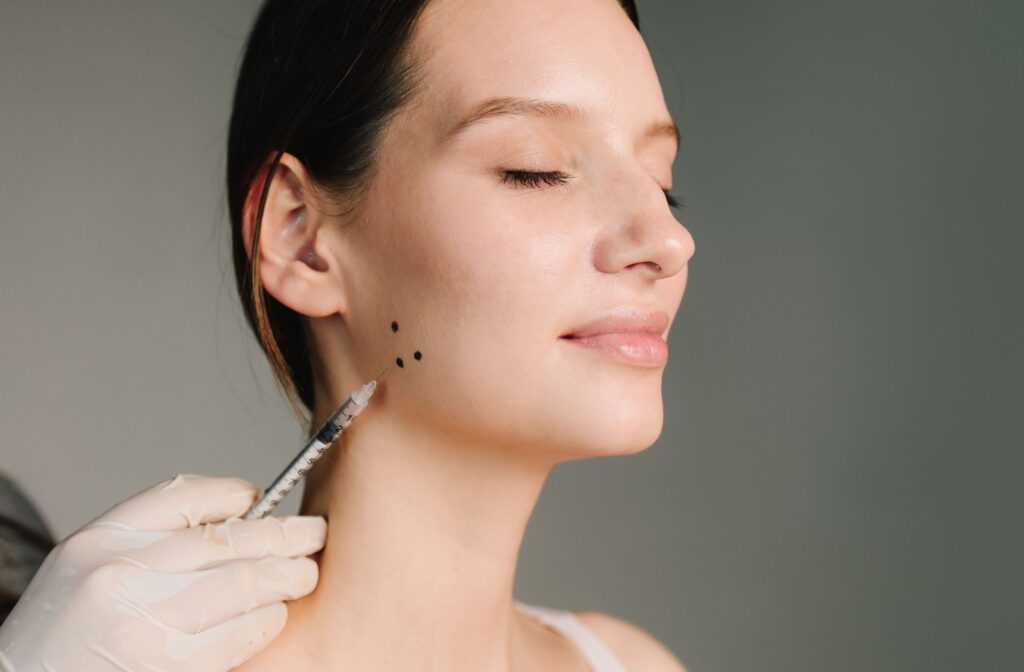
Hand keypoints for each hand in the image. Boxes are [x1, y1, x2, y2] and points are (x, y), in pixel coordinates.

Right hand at [0, 474, 325, 671]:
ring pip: (241, 584)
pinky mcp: (166, 668)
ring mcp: (144, 623)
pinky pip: (236, 635)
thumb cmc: (60, 636)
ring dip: (285, 576)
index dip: (234, 493)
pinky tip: (277, 613)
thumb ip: (145, 540)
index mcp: (100, 541)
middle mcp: (121, 575)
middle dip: (282, 535)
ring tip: (306, 572)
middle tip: (313, 533)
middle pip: (227, 540)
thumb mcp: (84, 568)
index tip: (262, 497)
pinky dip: (265, 620)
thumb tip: (235, 519)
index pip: (184, 496)